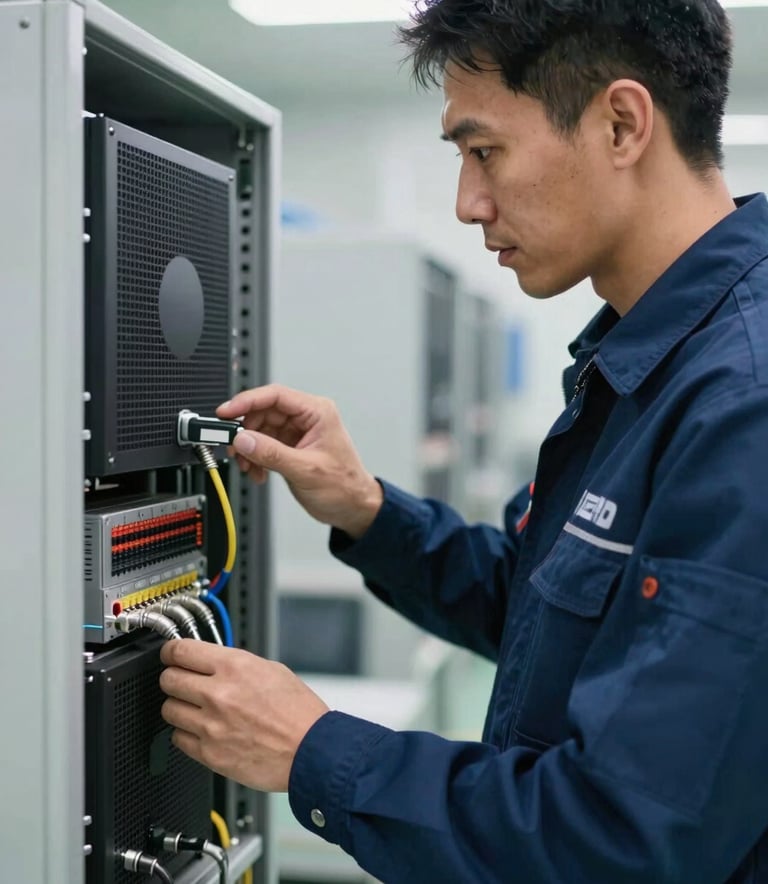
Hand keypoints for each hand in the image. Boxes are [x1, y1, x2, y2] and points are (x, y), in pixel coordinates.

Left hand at [159, 639, 329, 791]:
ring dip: (179, 707)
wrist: (311, 751)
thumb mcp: (271, 670)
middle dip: (173, 678)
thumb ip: (235, 665)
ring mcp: (211, 725)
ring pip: (169, 710)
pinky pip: (178, 738)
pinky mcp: (209, 753)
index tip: (170, 656)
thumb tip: (211, 663)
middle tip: (182, 682)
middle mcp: (218, 694)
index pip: (180, 651)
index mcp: (234, 667)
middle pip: (168, 679)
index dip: (170, 652)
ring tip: (196, 709)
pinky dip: (186, 734)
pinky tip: (204, 730)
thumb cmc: (298, 712)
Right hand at [217, 384, 382, 538]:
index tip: (226, 412)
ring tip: (248, 465)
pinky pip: (263, 445)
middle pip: (263, 412)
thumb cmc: (344, 486)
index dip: (247, 401)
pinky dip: (255, 458)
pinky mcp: (289, 447)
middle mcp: (306, 418)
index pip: (275, 395)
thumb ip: (272, 453)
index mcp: (317, 412)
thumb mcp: (305, 469)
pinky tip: (258, 472)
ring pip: (259, 429)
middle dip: (245, 431)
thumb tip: (244, 439)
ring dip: (248, 448)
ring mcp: (297, 433)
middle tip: (234, 447)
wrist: (352, 508)